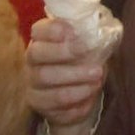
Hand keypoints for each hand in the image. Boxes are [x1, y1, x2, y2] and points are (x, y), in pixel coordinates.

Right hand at [25, 19, 107, 134]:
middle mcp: (32, 61)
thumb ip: (91, 39)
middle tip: (87, 54)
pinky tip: (89, 98)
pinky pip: (52, 104)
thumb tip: (102, 33)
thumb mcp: (89, 48)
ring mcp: (32, 83)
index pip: (38, 30)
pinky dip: (73, 102)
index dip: (53, 30)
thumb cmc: (83, 64)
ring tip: (96, 80)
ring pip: (45, 79)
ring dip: (74, 79)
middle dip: (63, 53)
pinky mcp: (38, 104)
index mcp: (43, 40)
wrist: (79, 96)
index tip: (74, 33)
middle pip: (37, 54)